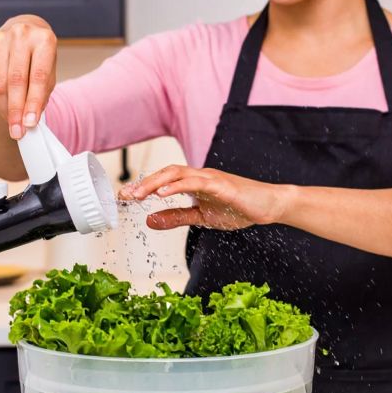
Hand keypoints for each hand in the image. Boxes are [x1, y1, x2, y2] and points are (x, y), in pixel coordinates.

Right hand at [0, 15, 57, 138]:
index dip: (33, 102)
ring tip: (12, 123)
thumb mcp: (49, 71)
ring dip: (5, 107)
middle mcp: (22, 34)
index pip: (38, 77)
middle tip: (17, 132)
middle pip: (16, 80)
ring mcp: (1, 37)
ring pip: (0, 82)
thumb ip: (41, 94)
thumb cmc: (40, 57)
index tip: (30, 124)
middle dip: (16, 110)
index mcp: (44, 39)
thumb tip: (28, 120)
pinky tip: (4, 106)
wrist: (25, 31)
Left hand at [120, 165, 294, 230]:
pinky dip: (177, 186)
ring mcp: (210, 178)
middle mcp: (199, 176)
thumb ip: (176, 217)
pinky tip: (162, 194)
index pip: (163, 181)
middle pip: (165, 173)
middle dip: (143, 183)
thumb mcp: (201, 218)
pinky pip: (195, 182)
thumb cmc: (238, 208)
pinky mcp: (221, 185)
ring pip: (177, 174)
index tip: (124, 197)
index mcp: (193, 183)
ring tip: (138, 193)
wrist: (267, 206)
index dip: (143, 187)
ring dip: (155, 183)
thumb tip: (149, 220)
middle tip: (125, 195)